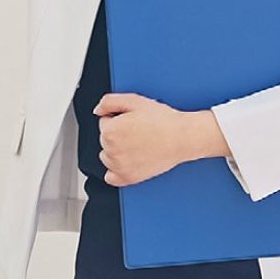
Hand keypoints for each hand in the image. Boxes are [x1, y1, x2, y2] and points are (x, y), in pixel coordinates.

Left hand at [94, 94, 227, 187]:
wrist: (181, 138)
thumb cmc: (162, 120)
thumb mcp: (134, 100)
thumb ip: (109, 101)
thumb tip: (98, 110)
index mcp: (110, 131)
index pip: (104, 122)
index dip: (119, 118)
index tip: (132, 120)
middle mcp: (111, 150)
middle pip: (105, 139)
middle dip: (117, 133)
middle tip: (138, 130)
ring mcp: (119, 166)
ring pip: (107, 156)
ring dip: (117, 150)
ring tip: (137, 143)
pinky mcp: (128, 178)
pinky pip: (111, 177)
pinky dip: (116, 170)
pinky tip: (130, 160)